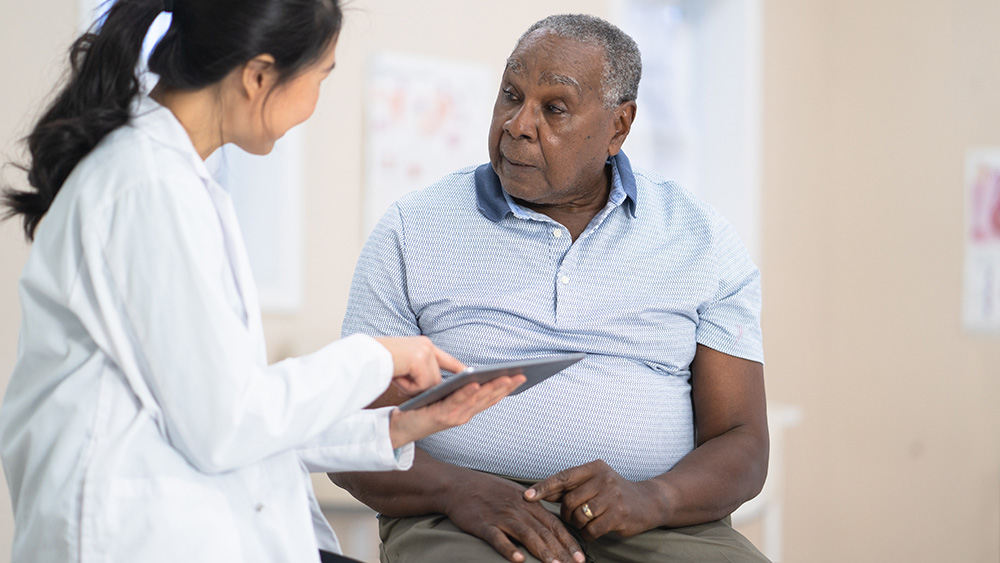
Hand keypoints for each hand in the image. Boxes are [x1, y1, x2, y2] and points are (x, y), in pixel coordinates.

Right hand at [375, 336, 464, 395]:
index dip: (459, 369)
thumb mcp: (402, 364)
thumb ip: (418, 370)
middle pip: (436, 378)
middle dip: (421, 387)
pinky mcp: (419, 360)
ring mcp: (424, 351)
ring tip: (397, 378)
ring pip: (430, 384)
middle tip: (403, 382)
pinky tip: (397, 378)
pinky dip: (408, 387)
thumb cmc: (377, 361)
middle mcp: (427, 345)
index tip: (470, 375)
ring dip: (412, 387)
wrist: (364, 355)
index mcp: (423, 344)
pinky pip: (422, 385)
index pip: (446, 359)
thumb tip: (431, 388)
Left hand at [387, 374, 525, 447]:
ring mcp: (453, 417)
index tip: (521, 375)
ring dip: (492, 388)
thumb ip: (459, 389)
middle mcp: (463, 415)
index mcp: (466, 410)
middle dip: (506, 387)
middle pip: (488, 398)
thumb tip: (474, 372)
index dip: (507, 388)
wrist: (400, 426)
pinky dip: (467, 393)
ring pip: (476, 400)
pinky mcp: (440, 416)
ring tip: (505, 377)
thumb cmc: (422, 408)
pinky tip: (476, 382)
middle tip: (521, 375)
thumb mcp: (445, 397)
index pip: (490, 398)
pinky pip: (456, 402)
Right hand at [444, 472, 584, 562]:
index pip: (554, 524)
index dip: (568, 542)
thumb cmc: (489, 492)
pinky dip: (509, 549)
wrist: (459, 486)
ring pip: (526, 535)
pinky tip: (519, 560)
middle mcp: (518, 509)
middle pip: (544, 532)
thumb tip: (550, 527)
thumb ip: (533, 510)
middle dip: (561, 552)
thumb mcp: (515, 495)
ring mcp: (501, 516)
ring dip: (542, 552)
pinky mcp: (484, 524)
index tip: (580, 557)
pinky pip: (498, 538)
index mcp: (529, 503)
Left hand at [524, 460, 662, 540]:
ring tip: (586, 522)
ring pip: (579, 516)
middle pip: (569, 501)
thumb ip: (569, 487)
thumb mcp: (594, 482)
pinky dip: (588, 534)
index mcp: (594, 468)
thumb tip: (537, 492)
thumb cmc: (613, 492)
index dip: (543, 487)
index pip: (563, 477)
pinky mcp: (619, 515)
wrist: (648, 502)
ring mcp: (612, 496)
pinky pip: (592, 530)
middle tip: (573, 517)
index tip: (526, 496)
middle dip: (566, 514)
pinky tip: (594, 530)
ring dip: (578, 524)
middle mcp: (603, 478)